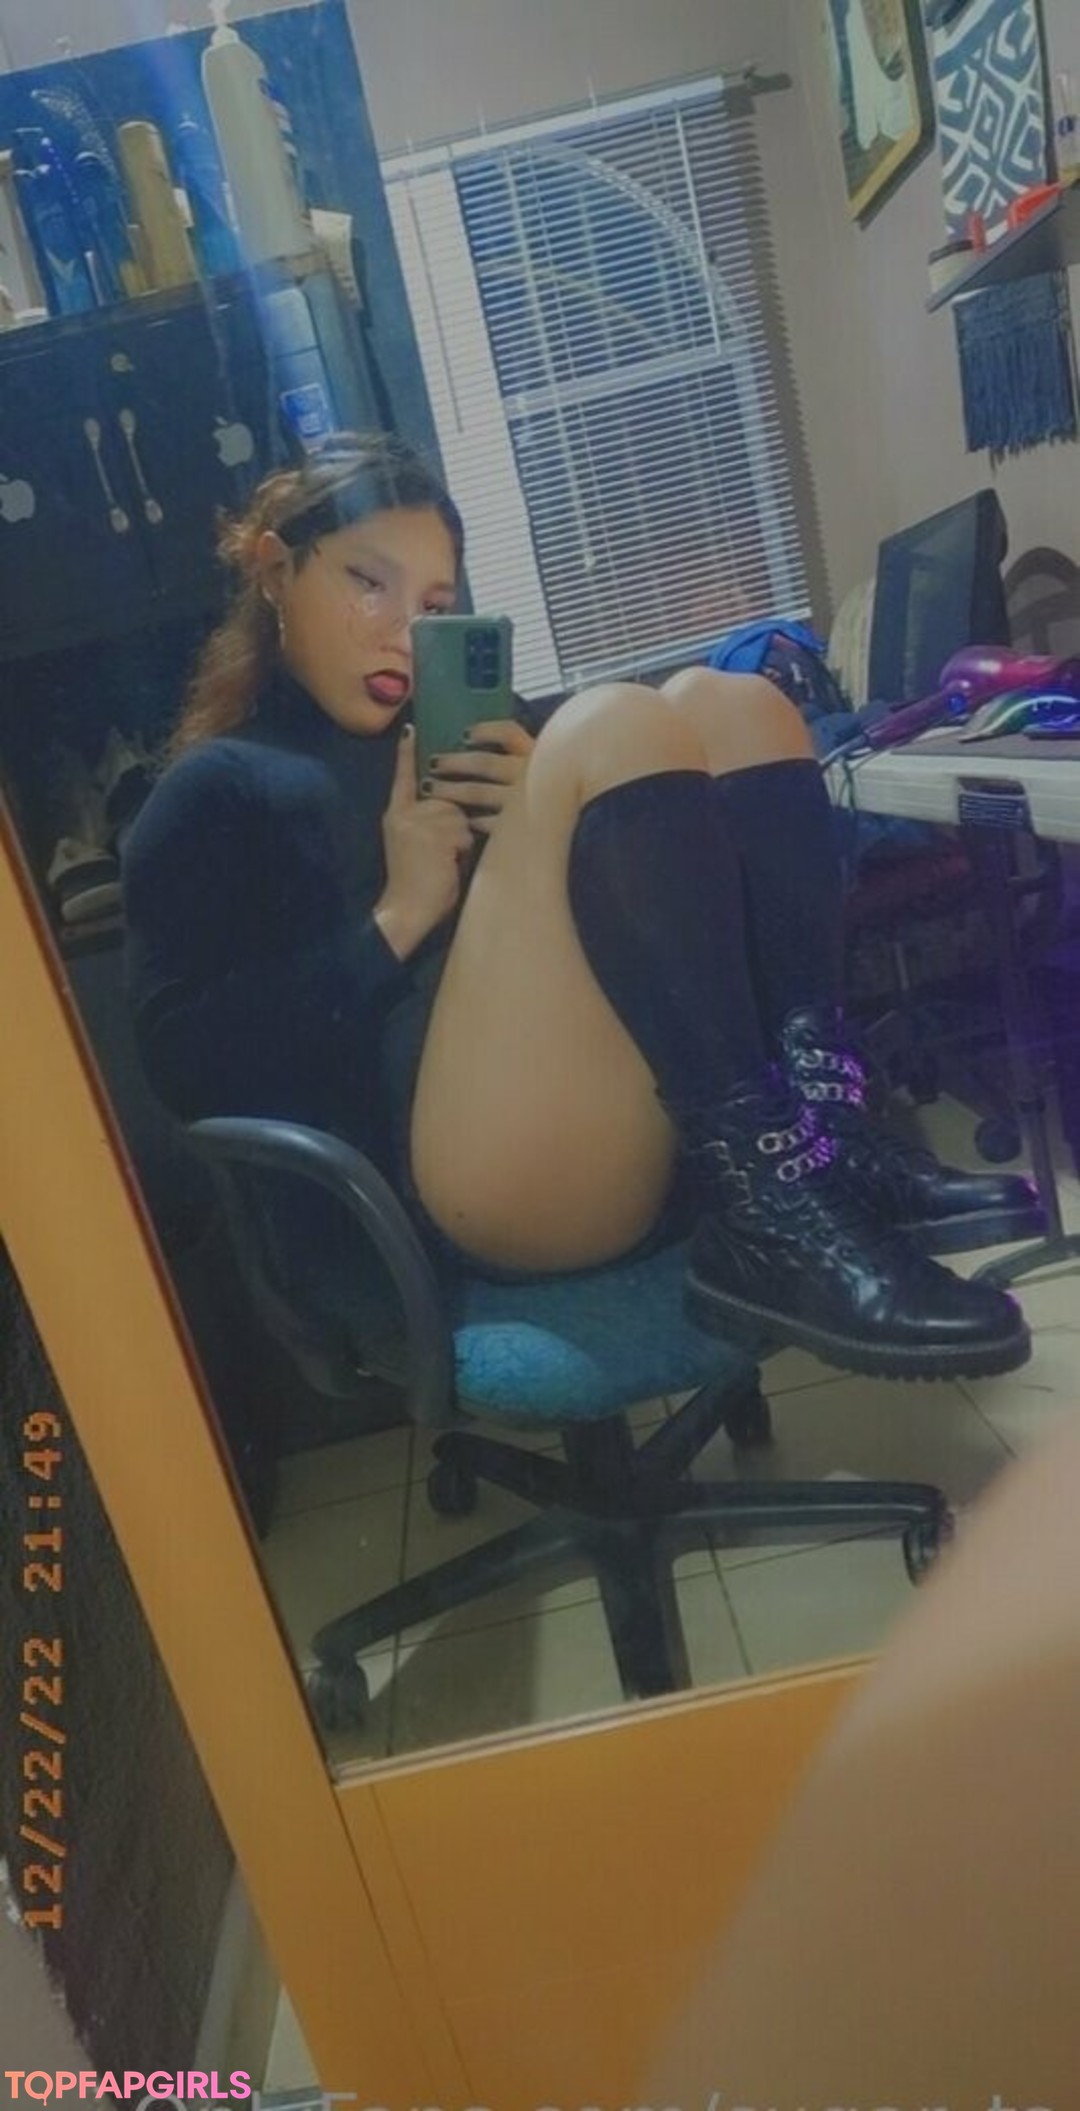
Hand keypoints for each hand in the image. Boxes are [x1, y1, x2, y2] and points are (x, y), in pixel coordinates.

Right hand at [375, 727, 474, 959]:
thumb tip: (456, 811)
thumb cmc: (418, 885)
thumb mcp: (416, 846)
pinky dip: (462, 852)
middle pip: (449, 801)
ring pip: (460, 818)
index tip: (410, 728)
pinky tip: (446, 866)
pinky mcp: (433, 834)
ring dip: (461, 841)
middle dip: (456, 827)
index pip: (403, 778)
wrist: (405, 910)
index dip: (407, 754)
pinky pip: (464, 834)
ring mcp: (418, 823)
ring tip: (443, 863)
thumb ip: (428, 824)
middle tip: (439, 856)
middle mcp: (404, 814)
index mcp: (396, 815)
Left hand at [422, 720, 534, 836]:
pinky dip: (473, 820)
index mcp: (535, 753)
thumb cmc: (544, 789)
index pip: (508, 732)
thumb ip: (512, 751)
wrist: (571, 827)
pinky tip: (463, 819)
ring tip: (432, 789)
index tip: (463, 734)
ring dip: (451, 790)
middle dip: (453, 762)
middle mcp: (530, 774)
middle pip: (484, 763)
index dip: (484, 730)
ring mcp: (523, 801)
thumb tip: (469, 737)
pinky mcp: (519, 827)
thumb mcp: (535, 763)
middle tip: (433, 763)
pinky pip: (490, 823)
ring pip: (478, 792)